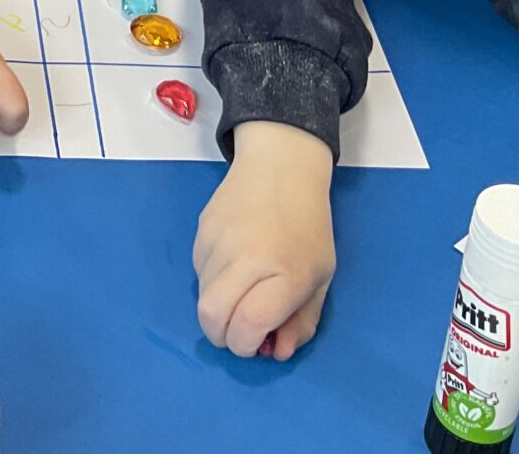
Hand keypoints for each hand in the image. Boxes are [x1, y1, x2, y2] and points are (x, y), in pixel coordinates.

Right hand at [193, 121, 335, 360]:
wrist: (280, 166)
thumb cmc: (308, 227)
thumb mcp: (320, 278)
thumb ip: (301, 321)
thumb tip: (275, 353)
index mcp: (285, 273)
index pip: (247, 325)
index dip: (246, 345)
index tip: (255, 342)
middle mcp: (246, 258)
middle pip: (210, 317)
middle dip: (221, 335)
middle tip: (238, 330)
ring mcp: (218, 242)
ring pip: (201, 295)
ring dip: (219, 305)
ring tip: (241, 287)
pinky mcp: (200, 230)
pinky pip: (198, 271)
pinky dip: (211, 280)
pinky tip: (231, 263)